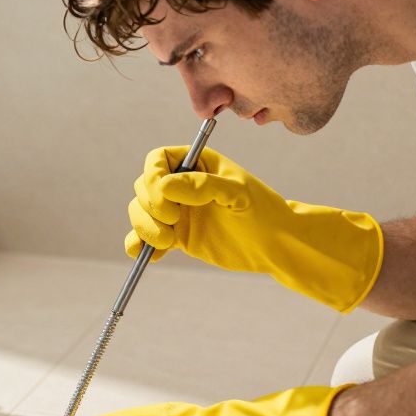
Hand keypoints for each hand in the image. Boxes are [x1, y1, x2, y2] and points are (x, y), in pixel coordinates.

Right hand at [125, 145, 382, 311]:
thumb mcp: (237, 193)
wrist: (275, 245)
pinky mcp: (177, 236)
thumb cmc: (263, 212)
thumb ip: (203, 185)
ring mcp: (177, 212)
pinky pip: (145, 239)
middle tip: (173, 220)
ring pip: (140, 213)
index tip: (165, 196)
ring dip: (144, 227)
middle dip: (150, 205)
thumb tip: (164, 186)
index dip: (153, 176)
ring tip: (166, 242)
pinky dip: (139, 246)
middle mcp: (182, 185)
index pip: (157, 160)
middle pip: (143, 187)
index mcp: (196, 164)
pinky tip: (152, 255)